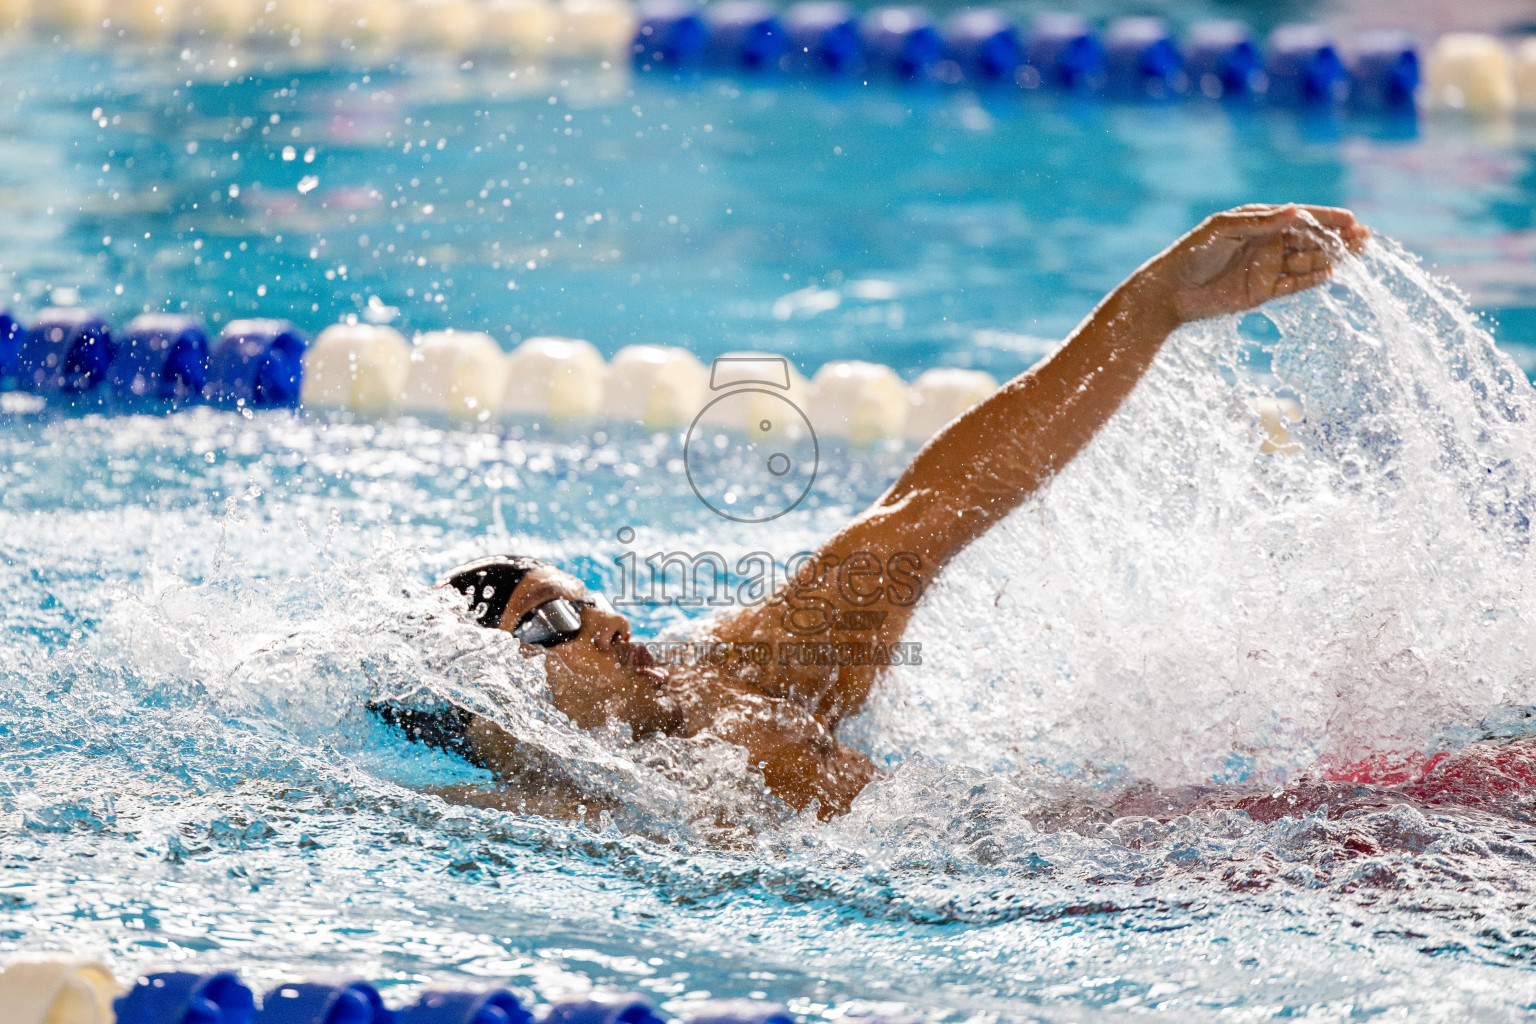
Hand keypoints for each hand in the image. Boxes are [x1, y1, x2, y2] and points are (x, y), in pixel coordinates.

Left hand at [1148, 203, 1369, 324]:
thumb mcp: (1223, 230)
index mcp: (1258, 222)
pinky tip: (1329, 273)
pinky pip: (1293, 284)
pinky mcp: (1262, 292)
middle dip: (1337, 237)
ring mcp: (1265, 268)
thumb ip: (1260, 222)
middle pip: (1309, 239)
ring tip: (1354, 253)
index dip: (1326, 218)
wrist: (1169, 292)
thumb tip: (1296, 210)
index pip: (1300, 218)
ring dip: (1330, 256)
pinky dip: (1310, 279)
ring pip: (1306, 260)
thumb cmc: (1191, 253)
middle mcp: (1266, 243)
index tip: (1351, 219)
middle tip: (1364, 237)